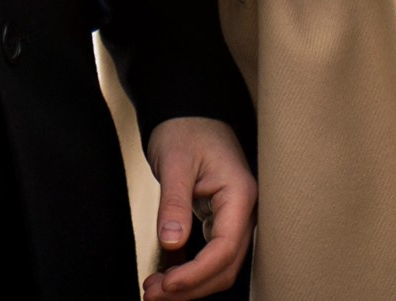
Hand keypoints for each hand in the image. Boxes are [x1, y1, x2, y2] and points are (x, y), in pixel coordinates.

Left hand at [142, 116, 254, 298]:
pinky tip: (166, 276)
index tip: (167, 285)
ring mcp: (235, 217)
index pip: (225, 249)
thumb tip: (172, 243)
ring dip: (190, 284)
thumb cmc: (185, 129)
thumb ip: (174, 203)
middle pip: (225, 266)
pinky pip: (212, 255)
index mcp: (239, 194)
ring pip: (220, 266)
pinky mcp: (221, 220)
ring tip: (154, 289)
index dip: (196, 274)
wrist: (190, 113)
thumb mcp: (174, 162)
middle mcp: (243, 211)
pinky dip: (191, 270)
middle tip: (152, 294)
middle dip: (191, 287)